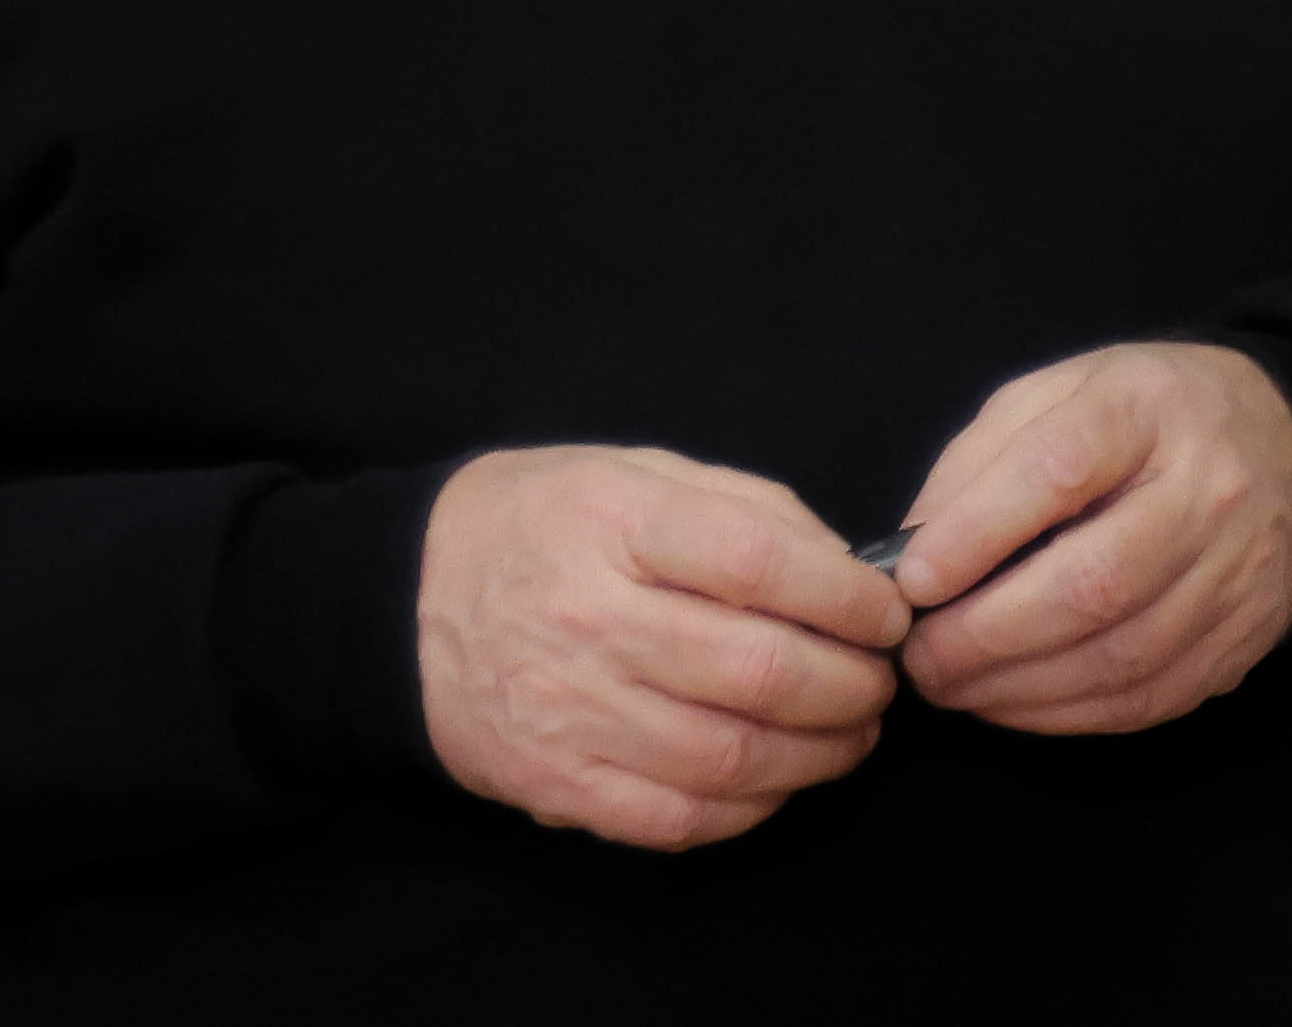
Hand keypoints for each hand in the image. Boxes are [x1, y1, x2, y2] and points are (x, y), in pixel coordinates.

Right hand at [415, 444, 910, 849]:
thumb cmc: (542, 525)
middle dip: (851, 686)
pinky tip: (778, 778)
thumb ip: (746, 509)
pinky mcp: (555, 784)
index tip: (887, 612)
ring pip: (730, 757)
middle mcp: (590, 619)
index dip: (849, 597)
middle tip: (880, 681)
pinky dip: (750, 809)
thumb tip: (848, 570)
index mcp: (616, 521)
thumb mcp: (635, 472)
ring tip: (851, 734)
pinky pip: (677, 819)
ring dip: (819, 755)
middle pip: (759, 671)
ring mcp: (569, 711)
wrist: (404, 604)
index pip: (761, 563)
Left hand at [889, 342, 1291, 734]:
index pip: (1060, 469)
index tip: (913, 582)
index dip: (976, 533)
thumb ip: (981, 461)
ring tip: (953, 686)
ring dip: (1016, 688)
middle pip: (1093, 582)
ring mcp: (1238, 570)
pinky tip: (1014, 701)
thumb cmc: (1142, 420)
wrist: (1283, 442)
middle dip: (985, 637)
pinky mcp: (1246, 637)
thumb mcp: (1057, 394)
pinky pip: (1147, 698)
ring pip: (1120, 657)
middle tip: (919, 660)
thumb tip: (913, 555)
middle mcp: (1208, 487)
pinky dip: (1065, 714)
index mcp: (1148, 406)